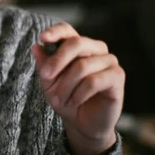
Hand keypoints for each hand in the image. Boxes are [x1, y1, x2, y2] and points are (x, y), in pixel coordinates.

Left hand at [32, 23, 124, 154]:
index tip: (42, 38)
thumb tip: (36, 47)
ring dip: (66, 85)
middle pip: (76, 43)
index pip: (67, 30)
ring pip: (82, 66)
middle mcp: (95, 48)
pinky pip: (94, 81)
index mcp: (77, 46)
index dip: (55, 32)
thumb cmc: (65, 98)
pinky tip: (74, 102)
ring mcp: (109, 61)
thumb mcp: (48, 82)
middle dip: (57, 61)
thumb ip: (43, 65)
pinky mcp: (117, 76)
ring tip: (60, 99)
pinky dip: (79, 94)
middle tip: (45, 76)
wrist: (82, 123)